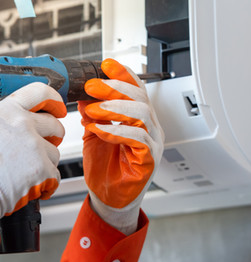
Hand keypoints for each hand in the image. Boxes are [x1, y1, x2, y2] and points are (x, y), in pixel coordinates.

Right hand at [0, 82, 66, 216]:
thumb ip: (5, 123)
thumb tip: (24, 119)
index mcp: (4, 111)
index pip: (39, 93)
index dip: (54, 101)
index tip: (58, 108)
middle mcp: (21, 124)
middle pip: (55, 126)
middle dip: (52, 138)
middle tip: (40, 148)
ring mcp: (32, 146)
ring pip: (54, 153)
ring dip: (44, 164)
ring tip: (23, 173)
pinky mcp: (40, 169)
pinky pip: (54, 175)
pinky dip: (46, 184)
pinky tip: (28, 187)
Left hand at [78, 59, 163, 234]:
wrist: (110, 196)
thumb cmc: (105, 166)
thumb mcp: (95, 132)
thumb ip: (93, 114)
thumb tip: (85, 94)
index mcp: (139, 118)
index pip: (136, 90)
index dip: (124, 76)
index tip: (107, 65)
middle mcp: (150, 127)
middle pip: (141, 98)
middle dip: (116, 88)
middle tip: (92, 86)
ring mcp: (153, 141)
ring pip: (142, 114)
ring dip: (115, 108)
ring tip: (93, 110)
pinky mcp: (151, 157)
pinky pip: (138, 138)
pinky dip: (116, 130)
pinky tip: (98, 129)